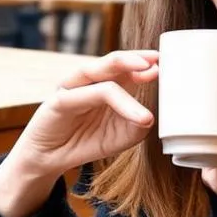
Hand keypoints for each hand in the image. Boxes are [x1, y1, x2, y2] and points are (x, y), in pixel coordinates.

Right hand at [0, 50, 158, 216]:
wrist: (48, 159)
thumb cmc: (84, 141)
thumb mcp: (119, 137)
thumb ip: (136, 126)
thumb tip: (149, 115)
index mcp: (105, 84)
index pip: (126, 67)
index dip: (146, 64)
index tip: (168, 65)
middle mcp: (88, 81)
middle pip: (112, 61)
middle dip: (136, 57)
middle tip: (158, 61)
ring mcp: (72, 88)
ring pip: (99, 71)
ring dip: (124, 67)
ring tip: (148, 72)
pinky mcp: (59, 101)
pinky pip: (86, 94)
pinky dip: (112, 100)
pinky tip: (133, 112)